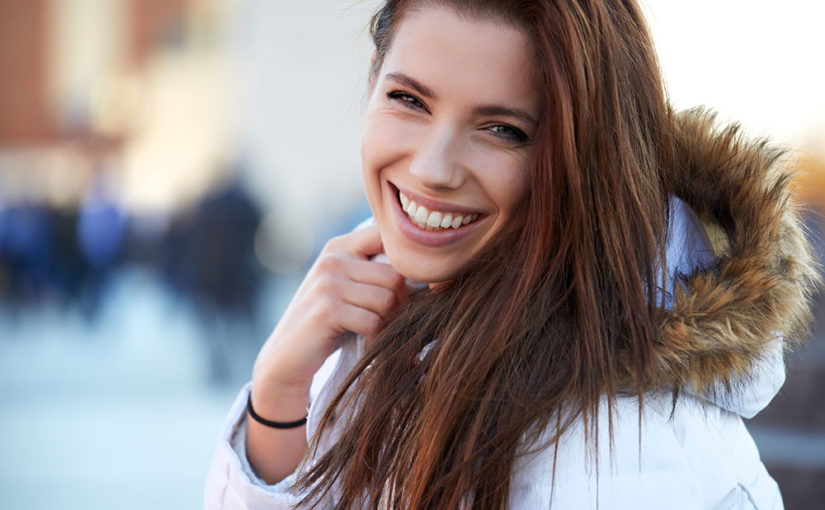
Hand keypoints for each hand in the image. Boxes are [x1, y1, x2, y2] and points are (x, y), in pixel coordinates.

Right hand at [252, 223, 407, 407]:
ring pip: (388, 298)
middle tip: (392, 321)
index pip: (387, 237)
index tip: (405, 288)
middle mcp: (332, 259)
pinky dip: (376, 337)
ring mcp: (327, 283)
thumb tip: (428, 269)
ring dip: (389, 322)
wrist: (287, 359)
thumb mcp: (347, 287)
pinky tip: (365, 341)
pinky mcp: (327, 310)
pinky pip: (374, 321)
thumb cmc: (328, 324)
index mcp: (339, 246)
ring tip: (377, 331)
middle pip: (396, 274)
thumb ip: (375, 270)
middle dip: (402, 303)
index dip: (405, 263)